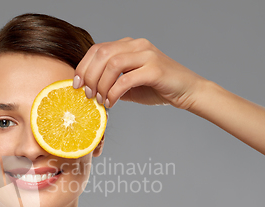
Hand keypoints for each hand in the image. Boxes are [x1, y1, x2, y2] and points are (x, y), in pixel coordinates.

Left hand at [74, 37, 207, 109]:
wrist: (188, 91)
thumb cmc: (157, 88)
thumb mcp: (128, 84)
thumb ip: (111, 82)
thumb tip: (88, 91)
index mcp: (129, 45)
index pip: (97, 49)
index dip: (83, 66)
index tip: (76, 84)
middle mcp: (137, 45)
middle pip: (102, 53)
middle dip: (89, 76)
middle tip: (88, 95)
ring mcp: (147, 55)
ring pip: (112, 64)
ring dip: (101, 84)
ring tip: (101, 100)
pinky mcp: (155, 69)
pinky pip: (126, 79)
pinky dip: (114, 92)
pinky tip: (112, 103)